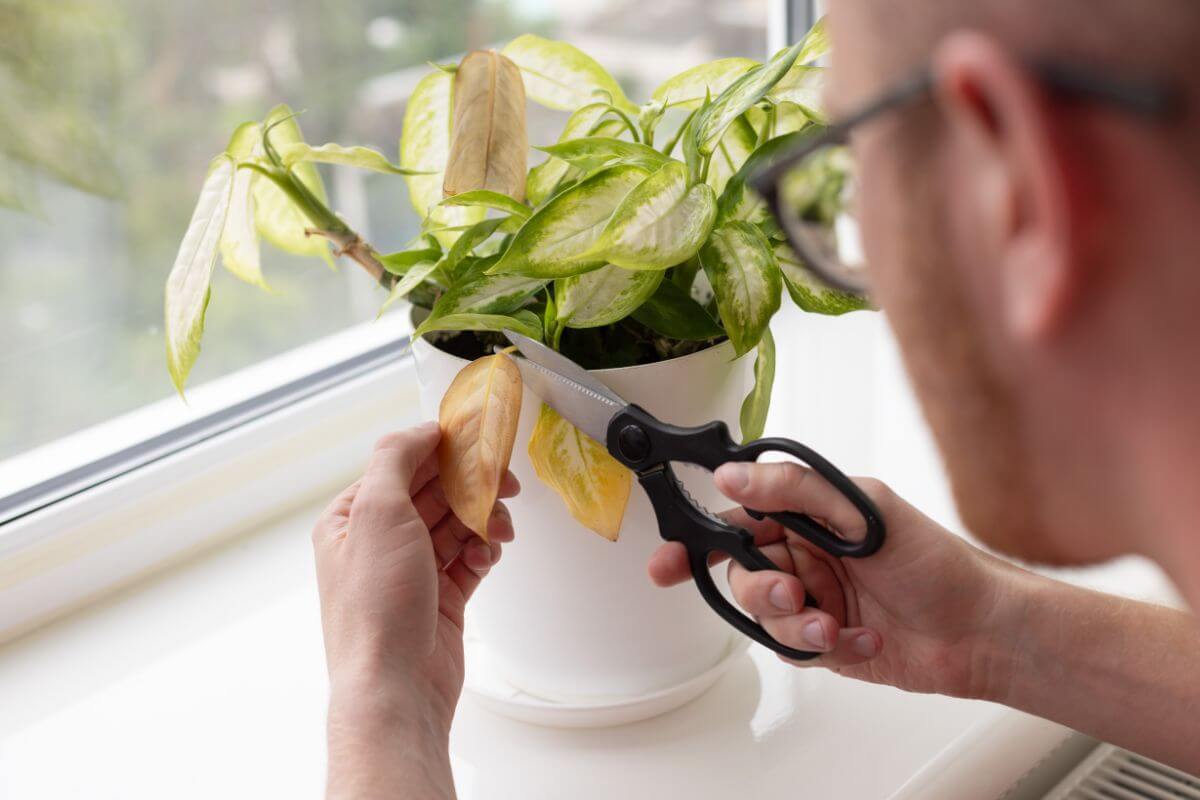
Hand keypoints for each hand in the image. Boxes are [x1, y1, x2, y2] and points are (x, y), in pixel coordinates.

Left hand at [312, 422, 517, 732]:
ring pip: (456, 526)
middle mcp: (377, 544)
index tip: (477, 442)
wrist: (397, 687)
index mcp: (350, 521)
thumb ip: (396, 458)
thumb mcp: (377, 513)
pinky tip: (489, 556)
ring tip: (501, 528)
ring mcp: (410, 573)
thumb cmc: (377, 607)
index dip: (440, 452)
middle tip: (504, 483)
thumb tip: (421, 429)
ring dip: (482, 520)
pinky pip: (468, 560)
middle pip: (433, 494)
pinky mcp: (440, 599)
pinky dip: (483, 552)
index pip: (399, 466)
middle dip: (470, 486)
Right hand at [648, 462, 1025, 698]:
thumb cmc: (936, 561)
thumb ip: (794, 490)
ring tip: (835, 625)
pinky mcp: (823, 641)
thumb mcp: (863, 511)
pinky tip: (863, 638)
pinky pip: (792, 649)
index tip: (665, 563)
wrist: (982, 631)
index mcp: (808, 514)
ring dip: (796, 624)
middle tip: (794, 595)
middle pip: (742, 574)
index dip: (694, 540)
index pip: (736, 519)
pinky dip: (824, 647)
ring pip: (764, 617)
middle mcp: (804, 555)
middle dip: (762, 591)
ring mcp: (813, 599)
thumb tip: (731, 475)